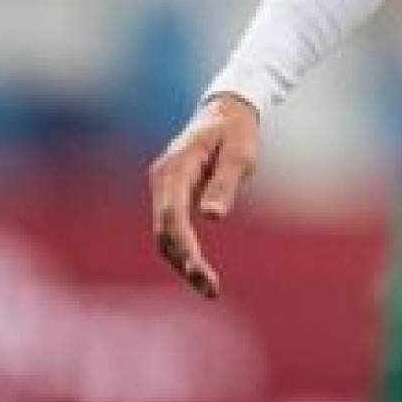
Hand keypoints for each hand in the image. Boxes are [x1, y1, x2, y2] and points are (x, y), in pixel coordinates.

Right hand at [146, 92, 259, 298]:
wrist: (226, 111)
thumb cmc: (236, 132)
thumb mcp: (240, 154)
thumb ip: (225, 183)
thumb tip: (212, 217)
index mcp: (176, 168)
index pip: (172, 217)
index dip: (185, 248)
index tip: (203, 273)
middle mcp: (162, 180)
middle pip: (164, 232)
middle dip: (184, 263)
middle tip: (211, 289)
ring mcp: (163, 188)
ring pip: (164, 234)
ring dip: (182, 261)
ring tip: (209, 287)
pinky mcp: (170, 194)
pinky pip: (171, 227)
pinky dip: (182, 250)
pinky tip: (198, 269)